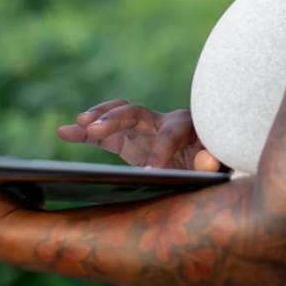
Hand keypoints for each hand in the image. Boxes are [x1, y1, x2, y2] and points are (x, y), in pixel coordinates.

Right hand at [56, 101, 223, 171]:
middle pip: (136, 114)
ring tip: (77, 125)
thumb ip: (213, 161)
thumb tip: (206, 161)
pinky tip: (65, 131)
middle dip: (116, 120)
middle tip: (97, 130)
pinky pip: (106, 133)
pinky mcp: (130, 141)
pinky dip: (86, 132)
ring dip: (96, 120)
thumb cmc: (214, 158)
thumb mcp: (220, 162)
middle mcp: (162, 122)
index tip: (152, 171)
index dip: (161, 151)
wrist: (210, 155)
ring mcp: (143, 130)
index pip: (169, 133)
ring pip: (116, 117)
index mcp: (185, 126)